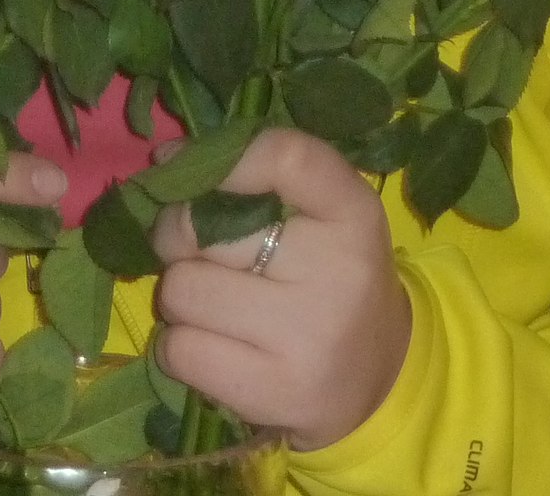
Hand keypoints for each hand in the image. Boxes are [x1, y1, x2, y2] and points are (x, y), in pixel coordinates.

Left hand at [149, 127, 411, 452]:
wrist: (380, 379)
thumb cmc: (327, 277)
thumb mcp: (320, 214)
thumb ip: (257, 176)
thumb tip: (168, 158)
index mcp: (353, 212)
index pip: (282, 156)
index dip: (220, 160)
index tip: (185, 167)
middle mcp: (339, 271)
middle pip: (203, 228)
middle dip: (182, 240)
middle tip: (205, 256)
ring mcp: (310, 337)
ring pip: (181, 290)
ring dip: (182, 298)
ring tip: (217, 309)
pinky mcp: (277, 393)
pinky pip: (178, 350)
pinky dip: (179, 348)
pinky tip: (215, 349)